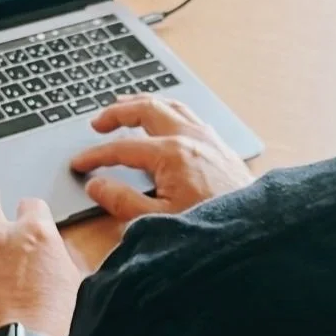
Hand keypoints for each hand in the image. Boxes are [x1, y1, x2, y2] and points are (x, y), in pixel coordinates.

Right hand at [71, 95, 253, 221]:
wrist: (255, 232)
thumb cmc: (211, 227)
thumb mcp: (157, 220)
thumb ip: (122, 201)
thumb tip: (96, 185)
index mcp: (171, 154)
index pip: (122, 148)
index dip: (96, 155)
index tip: (80, 164)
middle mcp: (190, 137)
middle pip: (146, 109)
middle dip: (117, 113)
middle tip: (97, 123)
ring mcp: (207, 137)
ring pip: (169, 105)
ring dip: (142, 104)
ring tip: (124, 107)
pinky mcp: (219, 144)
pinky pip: (187, 114)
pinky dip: (166, 110)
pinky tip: (162, 119)